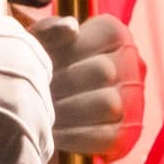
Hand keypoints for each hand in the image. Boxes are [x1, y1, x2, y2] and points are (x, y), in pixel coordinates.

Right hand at [0, 10, 56, 163]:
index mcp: (17, 41)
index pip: (34, 76)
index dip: (19, 101)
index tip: (6, 116)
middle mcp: (32, 73)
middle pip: (39, 114)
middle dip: (21, 132)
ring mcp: (31, 112)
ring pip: (35, 148)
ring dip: (15, 163)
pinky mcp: (21, 148)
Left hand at [28, 13, 145, 159]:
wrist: (28, 115)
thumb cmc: (35, 71)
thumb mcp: (34, 45)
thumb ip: (48, 30)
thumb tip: (72, 28)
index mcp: (114, 35)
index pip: (107, 35)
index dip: (70, 49)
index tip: (44, 62)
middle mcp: (133, 64)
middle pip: (103, 71)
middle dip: (64, 84)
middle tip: (39, 94)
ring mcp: (134, 101)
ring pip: (108, 103)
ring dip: (69, 111)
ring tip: (45, 112)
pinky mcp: (127, 135)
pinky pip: (108, 135)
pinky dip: (76, 136)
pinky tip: (55, 134)